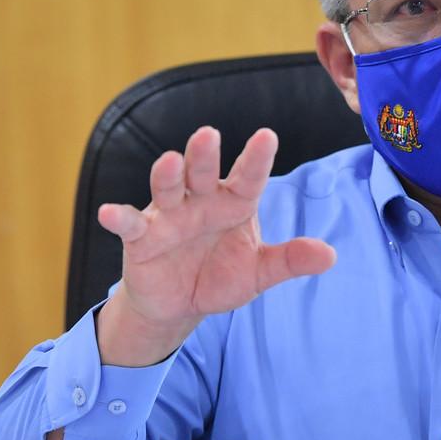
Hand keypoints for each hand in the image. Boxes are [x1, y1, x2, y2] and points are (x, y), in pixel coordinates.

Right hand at [95, 127, 336, 365]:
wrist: (181, 304)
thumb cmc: (222, 275)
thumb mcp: (259, 273)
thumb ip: (290, 261)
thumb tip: (330, 255)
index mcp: (234, 203)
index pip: (248, 177)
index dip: (256, 159)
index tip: (267, 136)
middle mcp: (201, 201)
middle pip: (203, 172)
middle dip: (205, 155)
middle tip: (209, 134)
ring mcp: (168, 216)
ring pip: (167, 188)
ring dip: (166, 175)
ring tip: (169, 161)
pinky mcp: (141, 238)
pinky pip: (129, 224)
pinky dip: (119, 218)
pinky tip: (110, 213)